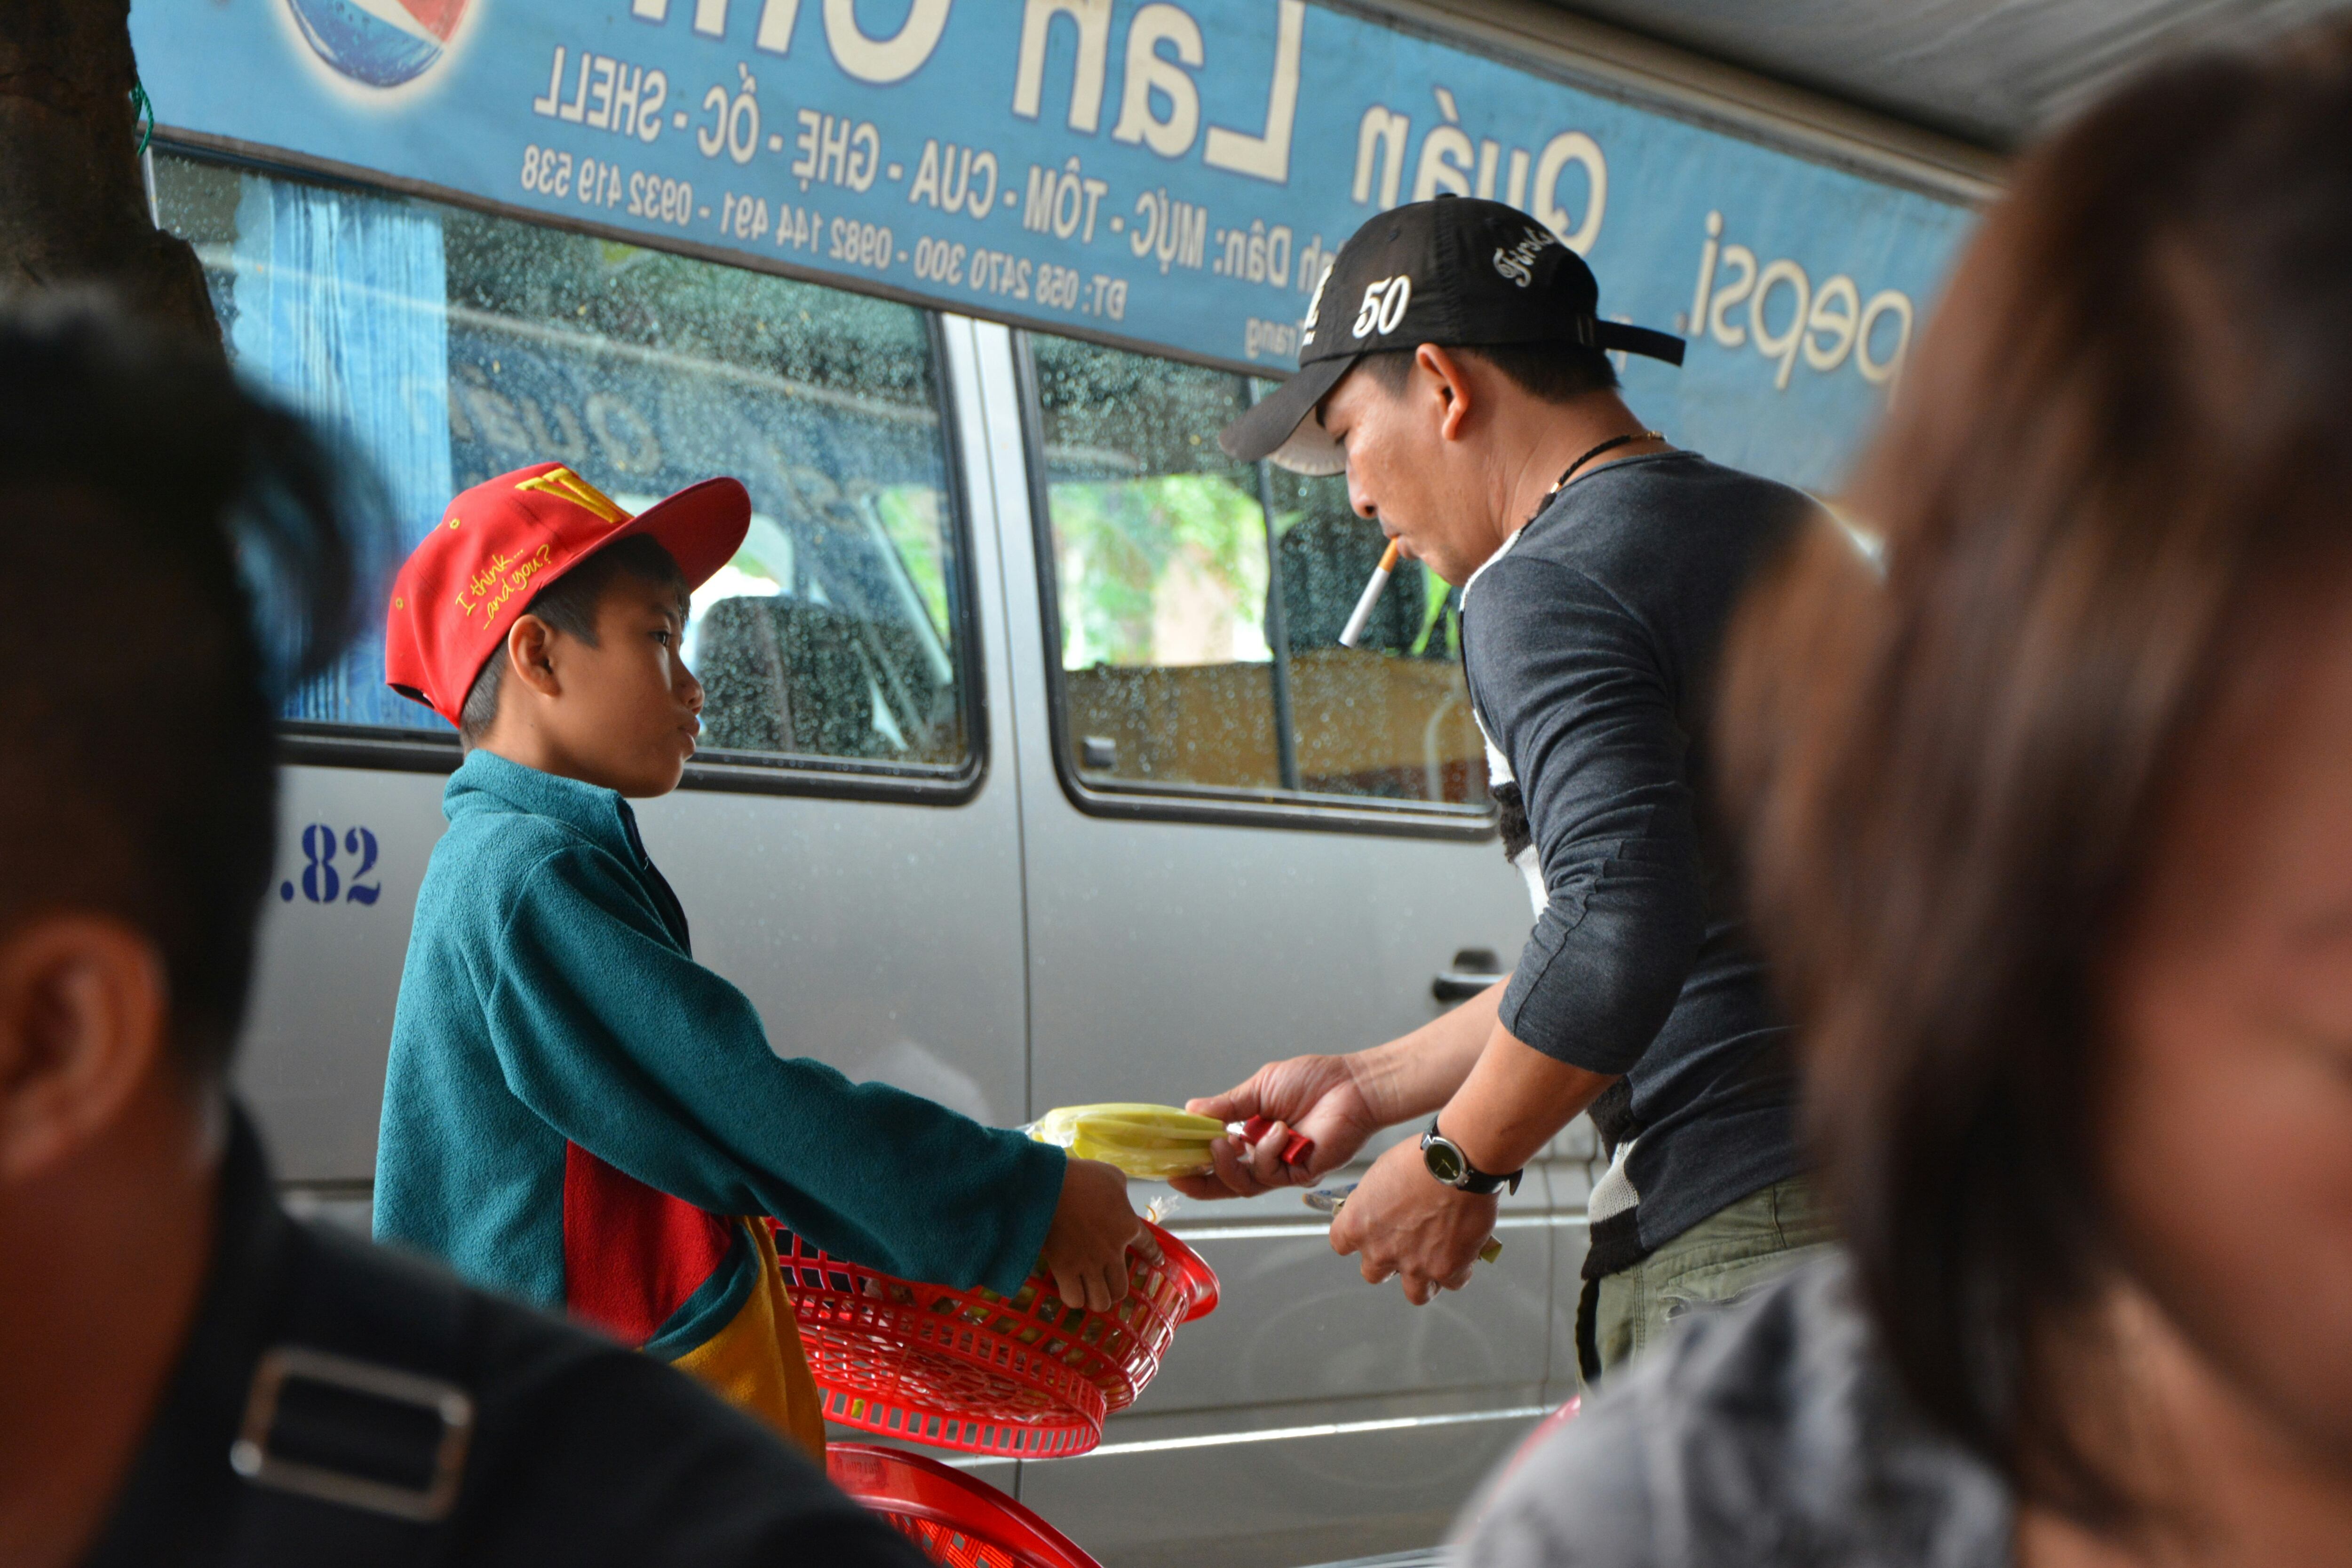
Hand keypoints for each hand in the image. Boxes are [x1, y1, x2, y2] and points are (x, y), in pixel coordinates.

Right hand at [1038, 1156, 1153, 1312]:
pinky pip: (1074, 1299)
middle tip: (1106, 1283)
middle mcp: (1112, 1252)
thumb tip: (1118, 1196)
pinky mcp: (1064, 1269)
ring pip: (1100, 1301)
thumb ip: (1120, 1190)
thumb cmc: (1081, 1176)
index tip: (1157, 1262)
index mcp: (1128, 1226)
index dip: (1153, 1256)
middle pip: (1120, 1289)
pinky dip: (1074, 1297)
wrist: (1050, 1186)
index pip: (1148, 1247)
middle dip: (1115, 1289)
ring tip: (1089, 1292)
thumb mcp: (1111, 1176)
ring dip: (1096, 1298)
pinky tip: (1071, 1290)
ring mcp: (1088, 1264)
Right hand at [1174, 1054, 1382, 1198]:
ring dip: (1229, 1164)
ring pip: (1243, 1183)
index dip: (1194, 1163)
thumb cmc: (1314, 1081)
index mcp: (1253, 1136)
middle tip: (1182, 1171)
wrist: (1351, 1085)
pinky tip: (1278, 1131)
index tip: (1171, 1161)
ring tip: (1226, 1140)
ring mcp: (1283, 1168)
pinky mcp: (1300, 1174)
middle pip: (1226, 1182)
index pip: (1218, 1157)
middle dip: (1201, 1180)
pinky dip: (1267, 1151)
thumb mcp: (1260, 1088)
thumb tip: (1190, 1111)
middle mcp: (1266, 1156)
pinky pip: (1270, 1174)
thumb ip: (1227, 1105)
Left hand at [1327, 1137, 1496, 1304]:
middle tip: (1406, 1246)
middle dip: (1389, 1263)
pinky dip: (1459, 1270)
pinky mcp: (1446, 1269)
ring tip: (1437, 1260)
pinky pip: (1452, 1282)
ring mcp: (1414, 1265)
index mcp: (1358, 1224)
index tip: (1367, 1233)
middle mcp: (1381, 1250)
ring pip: (1415, 1293)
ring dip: (1424, 1280)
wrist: (1456, 1162)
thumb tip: (1380, 1209)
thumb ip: (1373, 1201)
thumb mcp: (1380, 1173)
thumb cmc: (1420, 1158)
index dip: (1356, 1240)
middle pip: (1374, 1274)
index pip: (1341, 1244)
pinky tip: (1465, 1252)